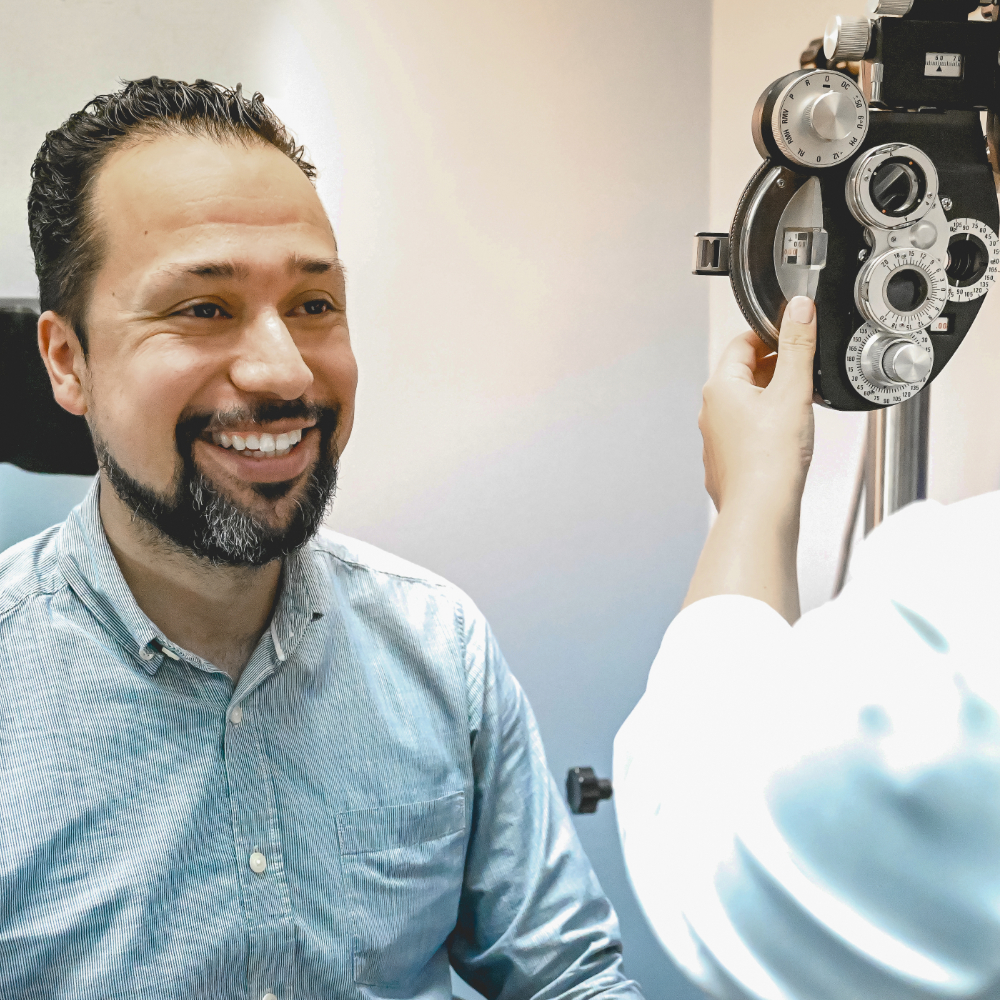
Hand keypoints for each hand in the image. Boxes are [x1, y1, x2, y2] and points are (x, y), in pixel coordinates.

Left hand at [699, 296, 816, 513]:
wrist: (761, 510)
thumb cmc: (771, 458)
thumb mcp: (793, 390)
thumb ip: (797, 346)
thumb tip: (799, 310)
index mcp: (720, 388)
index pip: (742, 344)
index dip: (770, 335)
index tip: (793, 335)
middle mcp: (710, 411)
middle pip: (743, 374)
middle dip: (774, 368)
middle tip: (803, 370)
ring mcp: (716, 438)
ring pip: (745, 405)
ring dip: (771, 398)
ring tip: (800, 405)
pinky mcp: (726, 461)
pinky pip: (746, 432)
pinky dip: (766, 427)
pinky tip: (786, 437)